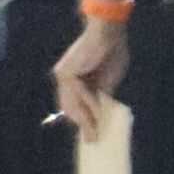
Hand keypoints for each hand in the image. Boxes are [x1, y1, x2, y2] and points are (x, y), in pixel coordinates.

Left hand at [48, 18, 123, 138]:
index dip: (83, 120)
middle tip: (92, 140)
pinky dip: (89, 106)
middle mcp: (65, 78)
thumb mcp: (108, 78)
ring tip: (94, 135)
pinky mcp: (67, 73)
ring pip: (73, 104)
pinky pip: (79, 95)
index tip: (91, 134)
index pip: (75, 105)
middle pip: (71, 108)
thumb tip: (101, 112)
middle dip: (82, 125)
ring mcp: (64, 76)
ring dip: (86, 120)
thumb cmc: (110, 52)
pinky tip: (98, 116)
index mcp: (74, 79)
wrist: (107, 33)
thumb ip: (102, 93)